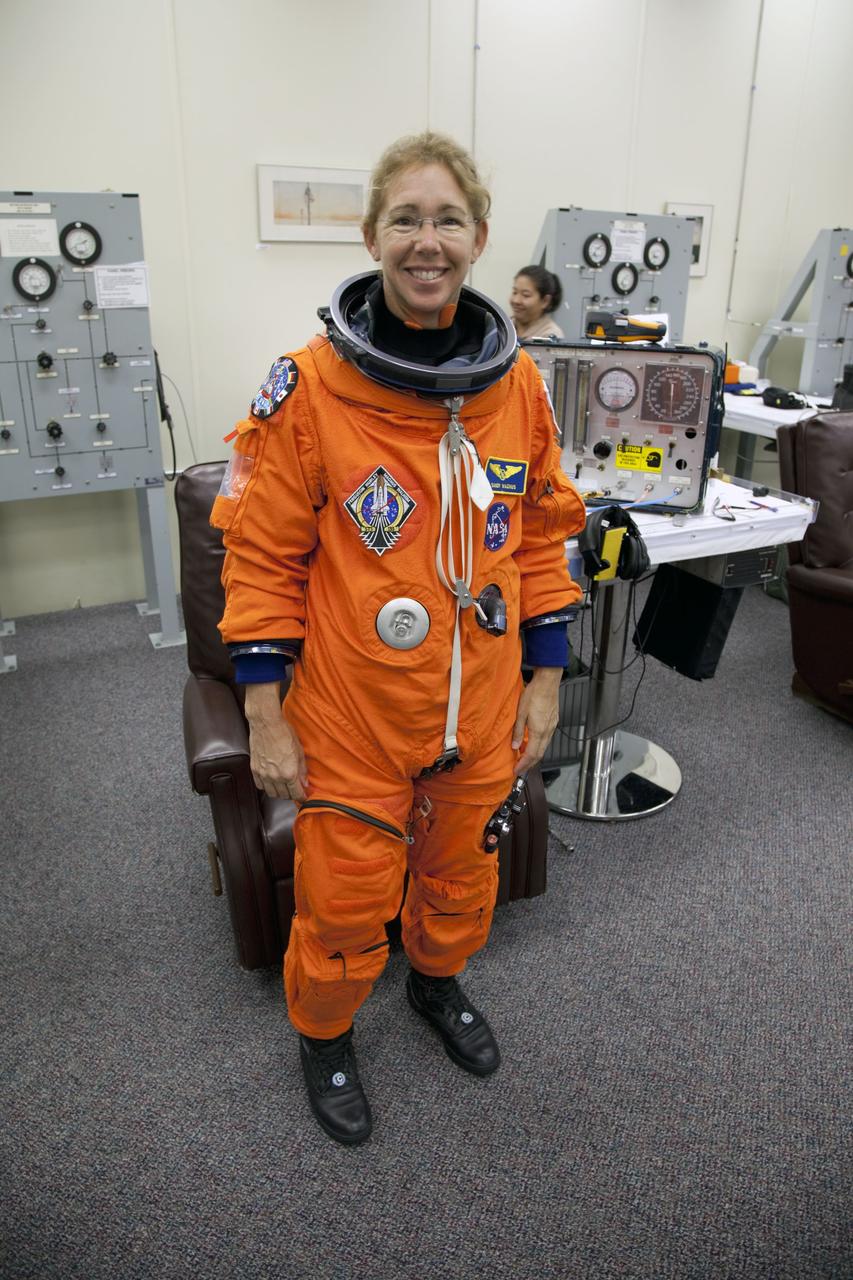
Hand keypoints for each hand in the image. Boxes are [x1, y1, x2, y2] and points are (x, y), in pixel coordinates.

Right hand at [244, 683, 307, 800]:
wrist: (266, 723)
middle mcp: (275, 777)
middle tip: (295, 790)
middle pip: (284, 796)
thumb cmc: (284, 733)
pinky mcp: (254, 769)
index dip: (302, 797)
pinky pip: (260, 786)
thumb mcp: (300, 751)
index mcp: (289, 773)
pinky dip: (267, 787)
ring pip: (272, 794)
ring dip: (279, 793)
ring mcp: (263, 774)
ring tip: (284, 787)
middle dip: (291, 795)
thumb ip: (302, 770)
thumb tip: (304, 782)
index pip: (297, 794)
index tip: (304, 796)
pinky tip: (271, 782)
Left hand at [511, 666, 561, 775]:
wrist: (548, 682)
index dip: (523, 764)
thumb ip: (518, 731)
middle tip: (519, 769)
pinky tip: (532, 744)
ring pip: (544, 748)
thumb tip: (515, 747)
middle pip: (539, 754)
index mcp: (539, 731)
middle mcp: (547, 731)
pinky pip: (546, 740)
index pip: (531, 754)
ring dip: (534, 756)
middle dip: (529, 764)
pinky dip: (538, 746)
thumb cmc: (534, 694)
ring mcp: (552, 727)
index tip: (516, 770)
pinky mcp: (553, 722)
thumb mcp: (520, 713)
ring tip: (523, 759)